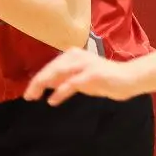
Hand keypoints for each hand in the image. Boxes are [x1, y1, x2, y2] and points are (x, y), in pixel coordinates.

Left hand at [27, 47, 143, 103]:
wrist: (128, 78)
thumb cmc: (105, 78)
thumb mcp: (80, 78)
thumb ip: (65, 78)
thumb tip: (47, 84)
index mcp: (73, 54)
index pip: (50, 66)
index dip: (38, 78)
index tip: (30, 91)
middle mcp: (76, 56)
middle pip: (50, 69)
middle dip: (36, 82)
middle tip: (28, 96)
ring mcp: (84, 64)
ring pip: (57, 73)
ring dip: (42, 85)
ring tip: (33, 97)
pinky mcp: (91, 75)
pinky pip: (70, 84)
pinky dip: (59, 92)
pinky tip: (52, 101)